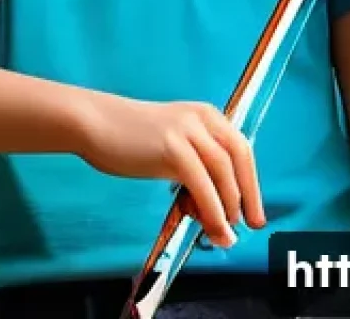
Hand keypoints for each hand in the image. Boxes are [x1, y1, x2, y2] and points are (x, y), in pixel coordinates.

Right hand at [73, 92, 265, 247]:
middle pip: (239, 157)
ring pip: (223, 174)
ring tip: (225, 235)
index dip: (251, 181)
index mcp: (205, 114)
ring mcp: (187, 131)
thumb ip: (194, 167)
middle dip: (248, 195)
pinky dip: (212, 211)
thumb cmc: (130, 137)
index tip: (254, 209)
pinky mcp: (173, 148)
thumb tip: (213, 206)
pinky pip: (203, 185)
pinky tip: (211, 227)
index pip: (240, 148)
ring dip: (228, 209)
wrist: (96, 123)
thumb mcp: (172, 143)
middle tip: (250, 224)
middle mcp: (201, 118)